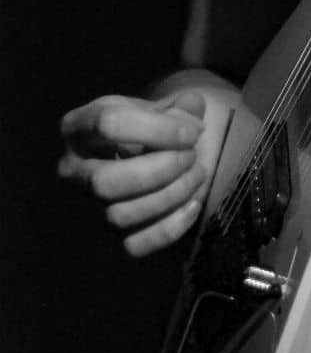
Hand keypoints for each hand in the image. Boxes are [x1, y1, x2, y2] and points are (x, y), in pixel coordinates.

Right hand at [58, 81, 232, 256]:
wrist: (145, 152)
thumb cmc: (149, 126)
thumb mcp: (159, 107)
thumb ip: (180, 107)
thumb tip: (192, 108)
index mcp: (78, 128)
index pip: (109, 125)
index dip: (160, 128)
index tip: (194, 131)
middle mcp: (72, 170)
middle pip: (105, 182)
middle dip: (161, 169)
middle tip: (191, 155)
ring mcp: (88, 206)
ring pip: (119, 216)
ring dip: (170, 195)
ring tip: (197, 174)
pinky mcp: (109, 236)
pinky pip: (134, 245)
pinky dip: (170, 228)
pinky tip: (193, 204)